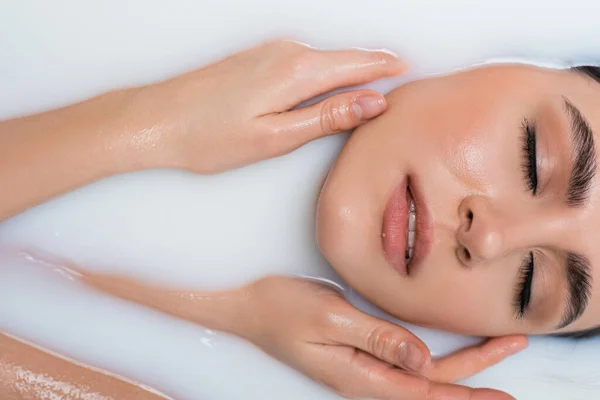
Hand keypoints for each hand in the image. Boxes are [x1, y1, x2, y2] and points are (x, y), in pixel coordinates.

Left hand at [133, 40, 404, 172]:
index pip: (357, 64)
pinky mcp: (256, 59)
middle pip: (344, 57)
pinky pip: (304, 60)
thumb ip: (327, 117)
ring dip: (350, 68)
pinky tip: (329, 84)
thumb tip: (372, 102)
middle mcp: (285, 52)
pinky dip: (325, 70)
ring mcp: (268, 52)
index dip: (385, 67)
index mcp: (295, 72)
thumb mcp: (275, 137)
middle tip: (401, 76)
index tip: (408, 71)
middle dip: (374, 66)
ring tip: (374, 82)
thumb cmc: (208, 136)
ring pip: (324, 58)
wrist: (156, 119)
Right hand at [241, 276, 526, 399]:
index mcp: (359, 375)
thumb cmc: (280, 309)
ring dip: (458, 363)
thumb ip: (377, 339)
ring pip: (419, 372)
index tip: (504, 393)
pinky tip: (443, 352)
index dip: (467, 391)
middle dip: (475, 370)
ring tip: (493, 349)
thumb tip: (421, 360)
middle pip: (430, 381)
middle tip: (514, 346)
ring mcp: (360, 365)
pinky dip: (432, 356)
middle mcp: (364, 376)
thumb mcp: (329, 318)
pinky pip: (402, 359)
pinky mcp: (356, 351)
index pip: (425, 391)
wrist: (246, 307)